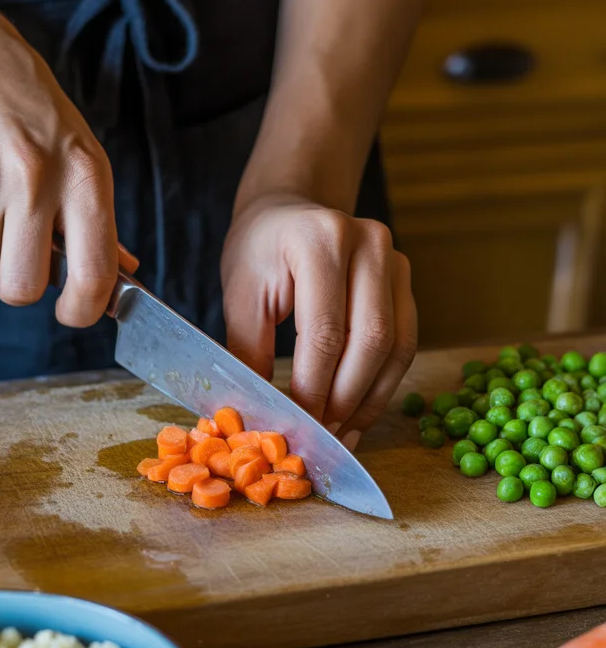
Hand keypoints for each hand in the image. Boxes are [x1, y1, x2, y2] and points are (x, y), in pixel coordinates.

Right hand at [0, 1, 122, 325]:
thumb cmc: (38, 121)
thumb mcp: (84, 159)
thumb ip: (100, 225)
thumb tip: (123, 279)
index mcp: (83, 176)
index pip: (91, 272)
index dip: (82, 310)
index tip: (74, 312)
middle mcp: (34, 179)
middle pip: (22, 288)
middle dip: (22, 285)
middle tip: (24, 256)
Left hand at [221, 194, 416, 444]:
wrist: (290, 210)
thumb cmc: (260, 251)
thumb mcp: (241, 295)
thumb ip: (249, 352)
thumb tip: (262, 416)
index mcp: (320, 239)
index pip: (325, 330)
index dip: (314, 387)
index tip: (297, 425)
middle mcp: (369, 242)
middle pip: (371, 340)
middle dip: (345, 399)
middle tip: (321, 437)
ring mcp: (396, 259)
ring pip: (397, 346)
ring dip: (369, 399)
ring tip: (341, 434)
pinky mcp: (407, 280)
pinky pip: (405, 343)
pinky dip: (382, 384)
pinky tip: (358, 411)